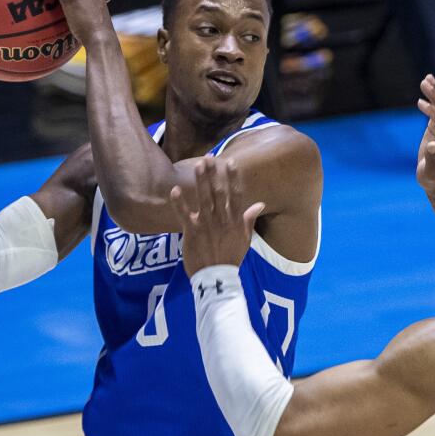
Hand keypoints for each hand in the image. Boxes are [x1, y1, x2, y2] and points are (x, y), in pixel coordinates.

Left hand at [170, 157, 265, 276]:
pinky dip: (179, 203)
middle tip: (209, 157)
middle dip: (214, 174)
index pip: (235, 195)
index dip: (233, 178)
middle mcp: (221, 220)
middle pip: (218, 193)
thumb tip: (260, 203)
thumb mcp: (245, 239)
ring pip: (203, 199)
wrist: (217, 278)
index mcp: (235, 221)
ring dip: (201, 181)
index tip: (230, 162)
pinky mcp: (192, 232)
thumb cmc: (231, 258)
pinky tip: (174, 189)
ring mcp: (206, 225)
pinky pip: (184, 215)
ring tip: (198, 165)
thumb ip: (249, 219)